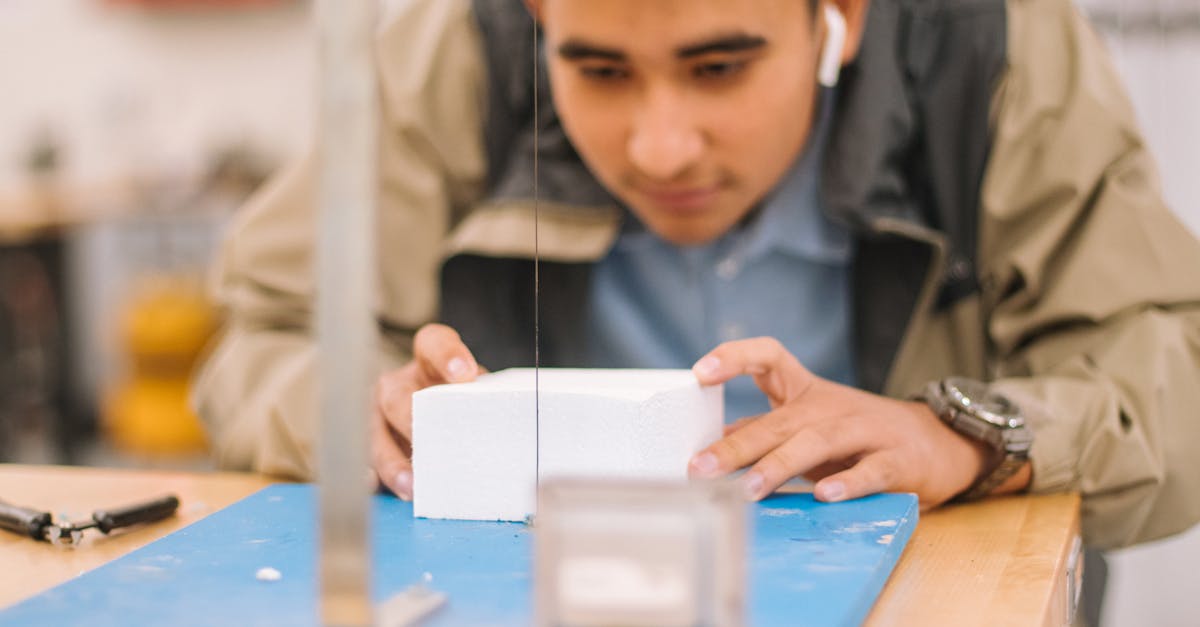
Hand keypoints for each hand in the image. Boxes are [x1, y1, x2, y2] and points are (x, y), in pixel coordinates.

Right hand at [371, 323, 482, 499]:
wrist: (437, 421)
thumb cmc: (461, 406)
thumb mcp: (472, 396)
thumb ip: (480, 403)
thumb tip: (504, 428)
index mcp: (428, 361)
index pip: (433, 344)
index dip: (447, 355)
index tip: (464, 373)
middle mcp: (399, 382)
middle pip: (398, 395)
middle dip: (412, 420)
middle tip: (429, 442)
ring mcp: (378, 413)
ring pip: (376, 432)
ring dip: (393, 461)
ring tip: (413, 484)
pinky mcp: (370, 442)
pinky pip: (367, 458)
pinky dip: (377, 475)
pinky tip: (382, 487)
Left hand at [686, 337, 999, 508]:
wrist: (940, 442)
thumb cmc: (861, 436)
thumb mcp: (810, 426)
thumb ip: (768, 431)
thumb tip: (716, 441)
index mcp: (807, 393)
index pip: (769, 356)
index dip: (734, 357)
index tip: (700, 373)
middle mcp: (832, 406)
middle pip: (781, 420)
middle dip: (738, 446)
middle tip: (701, 467)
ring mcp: (866, 430)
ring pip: (818, 442)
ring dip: (781, 465)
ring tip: (749, 488)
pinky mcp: (897, 460)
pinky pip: (871, 470)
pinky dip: (849, 483)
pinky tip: (824, 495)